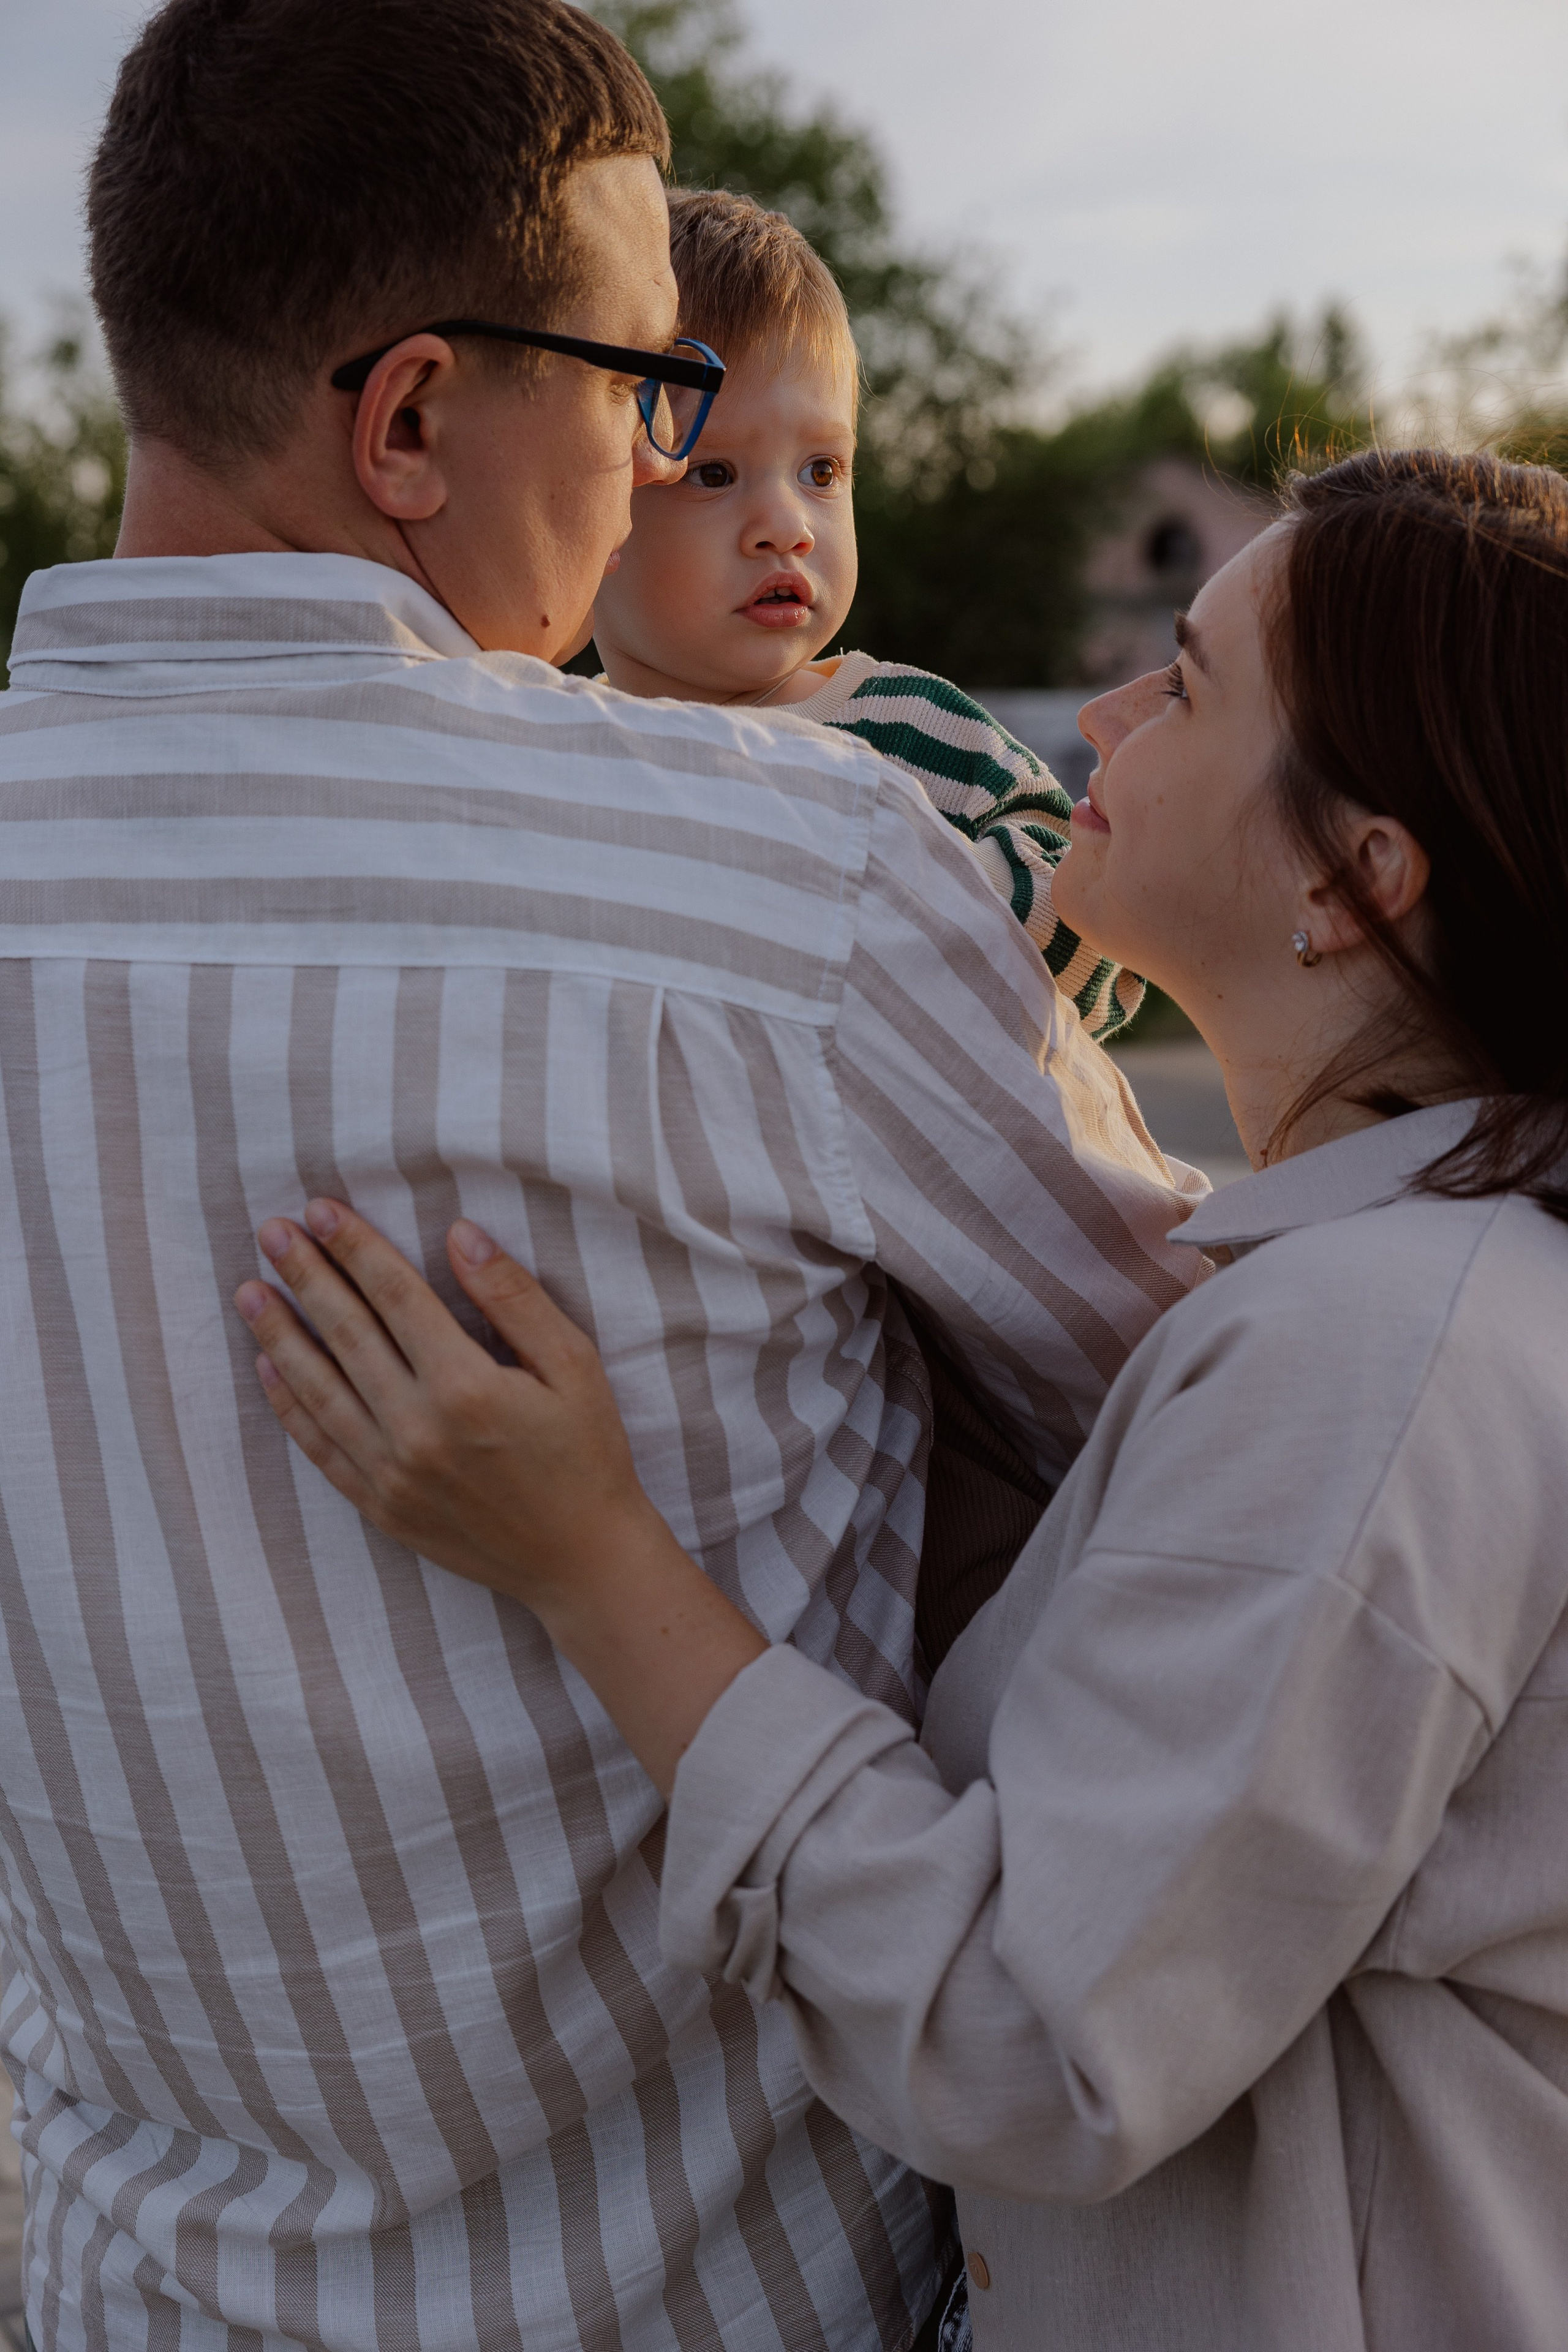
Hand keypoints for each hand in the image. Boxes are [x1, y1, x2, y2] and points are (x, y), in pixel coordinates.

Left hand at [233, 1203, 764, 1791]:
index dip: (356, 1248)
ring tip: (249, 1290)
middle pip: (347, 1334)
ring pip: (319, 1389)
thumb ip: (514, 1298)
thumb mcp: (573, 1365)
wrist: (581, 1560)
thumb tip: (460, 1234)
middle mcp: (417, 1429)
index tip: (321, 1209)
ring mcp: (391, 1473)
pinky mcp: (380, 1506)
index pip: (396, 1298)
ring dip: (279, 1334)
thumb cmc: (586, 1455)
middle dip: (307, 1276)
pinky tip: (268, 1366)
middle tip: (271, 1231)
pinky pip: (320, 1446)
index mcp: (467, 1387)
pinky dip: (289, 1404)